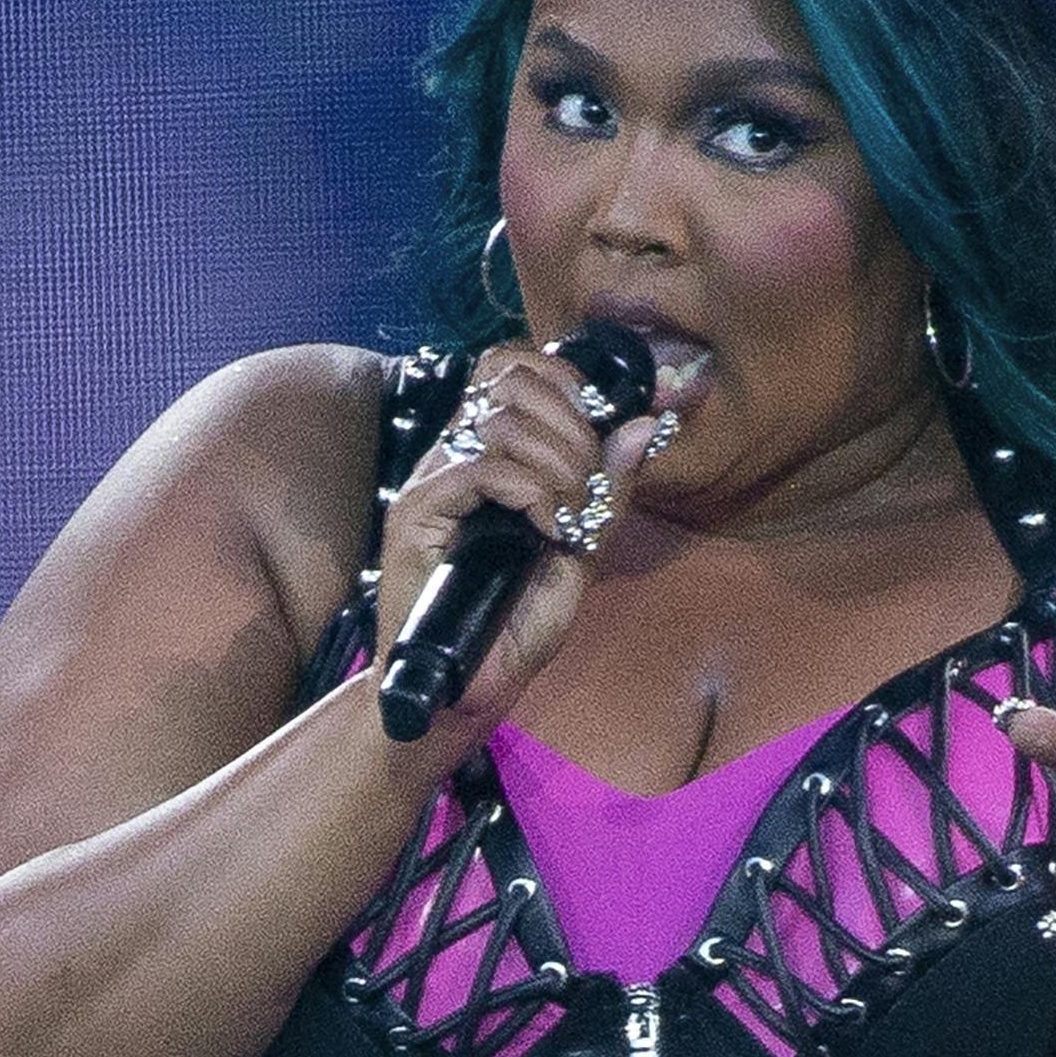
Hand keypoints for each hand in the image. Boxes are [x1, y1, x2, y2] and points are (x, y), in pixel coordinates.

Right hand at [374, 342, 676, 736]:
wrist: (465, 692)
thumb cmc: (514, 627)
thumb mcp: (580, 553)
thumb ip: (608, 491)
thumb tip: (641, 426)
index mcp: (486, 451)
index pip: (515, 364)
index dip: (565, 381)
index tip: (600, 429)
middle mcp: (451, 454)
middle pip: (511, 378)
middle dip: (572, 427)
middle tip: (585, 490)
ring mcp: (429, 481)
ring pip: (501, 421)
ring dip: (557, 465)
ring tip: (567, 518)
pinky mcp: (413, 514)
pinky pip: (480, 468)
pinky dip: (530, 493)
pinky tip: (547, 529)